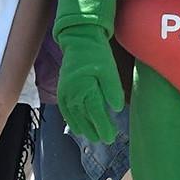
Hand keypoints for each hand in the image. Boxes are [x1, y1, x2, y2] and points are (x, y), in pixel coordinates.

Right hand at [56, 24, 122, 142]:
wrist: (79, 40)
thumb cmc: (97, 54)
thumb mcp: (109, 70)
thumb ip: (113, 90)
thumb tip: (116, 109)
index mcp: (84, 87)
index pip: (95, 112)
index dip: (103, 126)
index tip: (110, 137)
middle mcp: (72, 93)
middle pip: (84, 117)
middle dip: (94, 129)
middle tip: (105, 139)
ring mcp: (65, 92)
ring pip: (73, 116)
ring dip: (83, 127)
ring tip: (92, 137)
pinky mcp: (62, 90)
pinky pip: (65, 110)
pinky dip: (71, 120)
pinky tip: (77, 127)